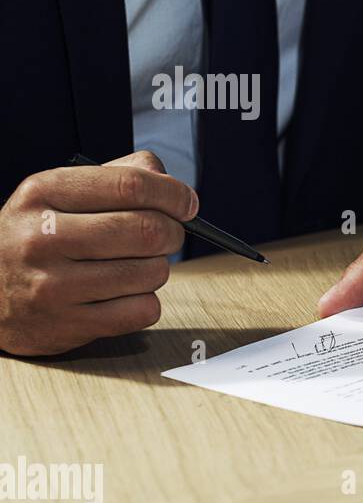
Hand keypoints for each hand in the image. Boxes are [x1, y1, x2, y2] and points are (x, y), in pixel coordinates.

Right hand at [0, 151, 196, 355]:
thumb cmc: (35, 237)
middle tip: (167, 235)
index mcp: (43, 193)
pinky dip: (145, 303)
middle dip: (172, 232)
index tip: (186, 203)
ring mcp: (53, 285)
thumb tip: (170, 182)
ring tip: (132, 266)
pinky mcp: (68, 325)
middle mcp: (43, 237)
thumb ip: (116, 176)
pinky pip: (143, 311)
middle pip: (148, 230)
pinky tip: (121, 295)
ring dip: (157, 269)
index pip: (130, 185)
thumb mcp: (58, 194)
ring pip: (152, 272)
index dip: (173, 194)